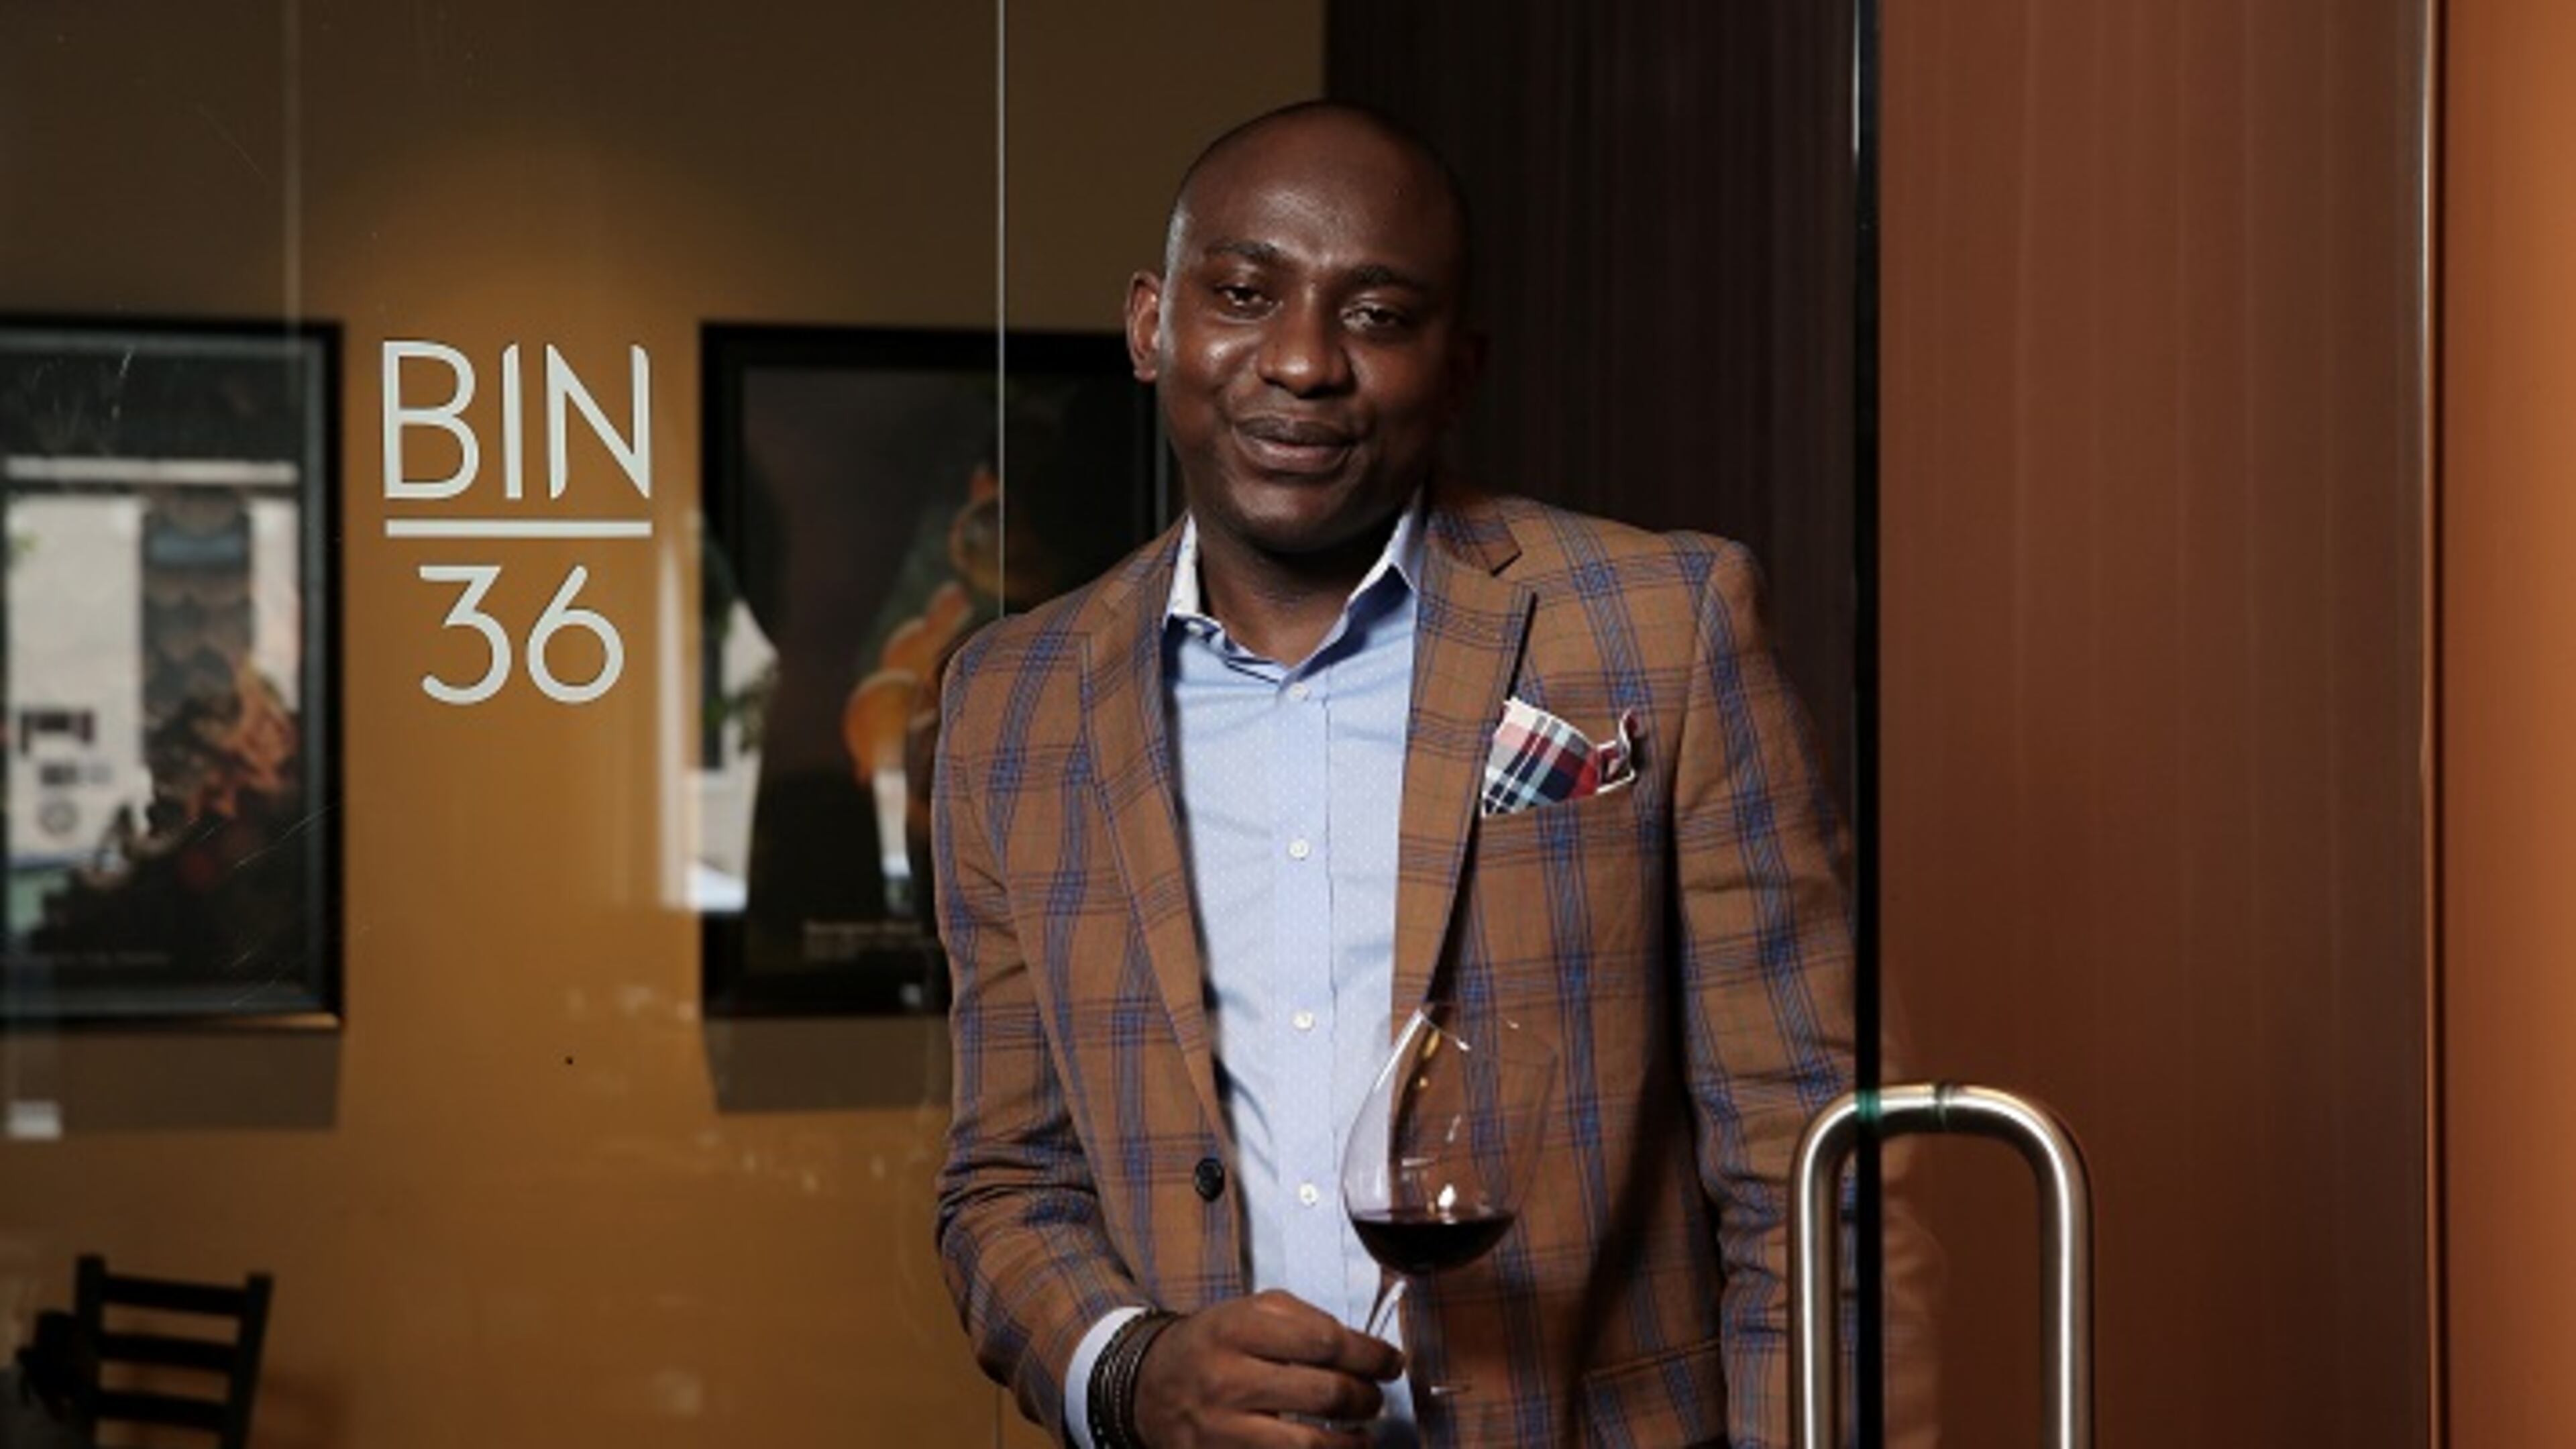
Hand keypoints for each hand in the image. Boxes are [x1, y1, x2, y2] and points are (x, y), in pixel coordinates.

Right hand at [1130, 1289, 1405, 1447]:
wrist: (1147, 1385)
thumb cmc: (1213, 1344)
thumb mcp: (1248, 1311)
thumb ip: (1303, 1320)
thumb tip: (1363, 1349)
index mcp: (1238, 1328)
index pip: (1324, 1341)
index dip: (1369, 1355)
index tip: (1391, 1362)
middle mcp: (1228, 1378)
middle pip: (1323, 1393)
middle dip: (1365, 1398)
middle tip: (1375, 1398)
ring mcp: (1221, 1427)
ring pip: (1308, 1446)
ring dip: (1350, 1443)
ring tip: (1363, 1434)